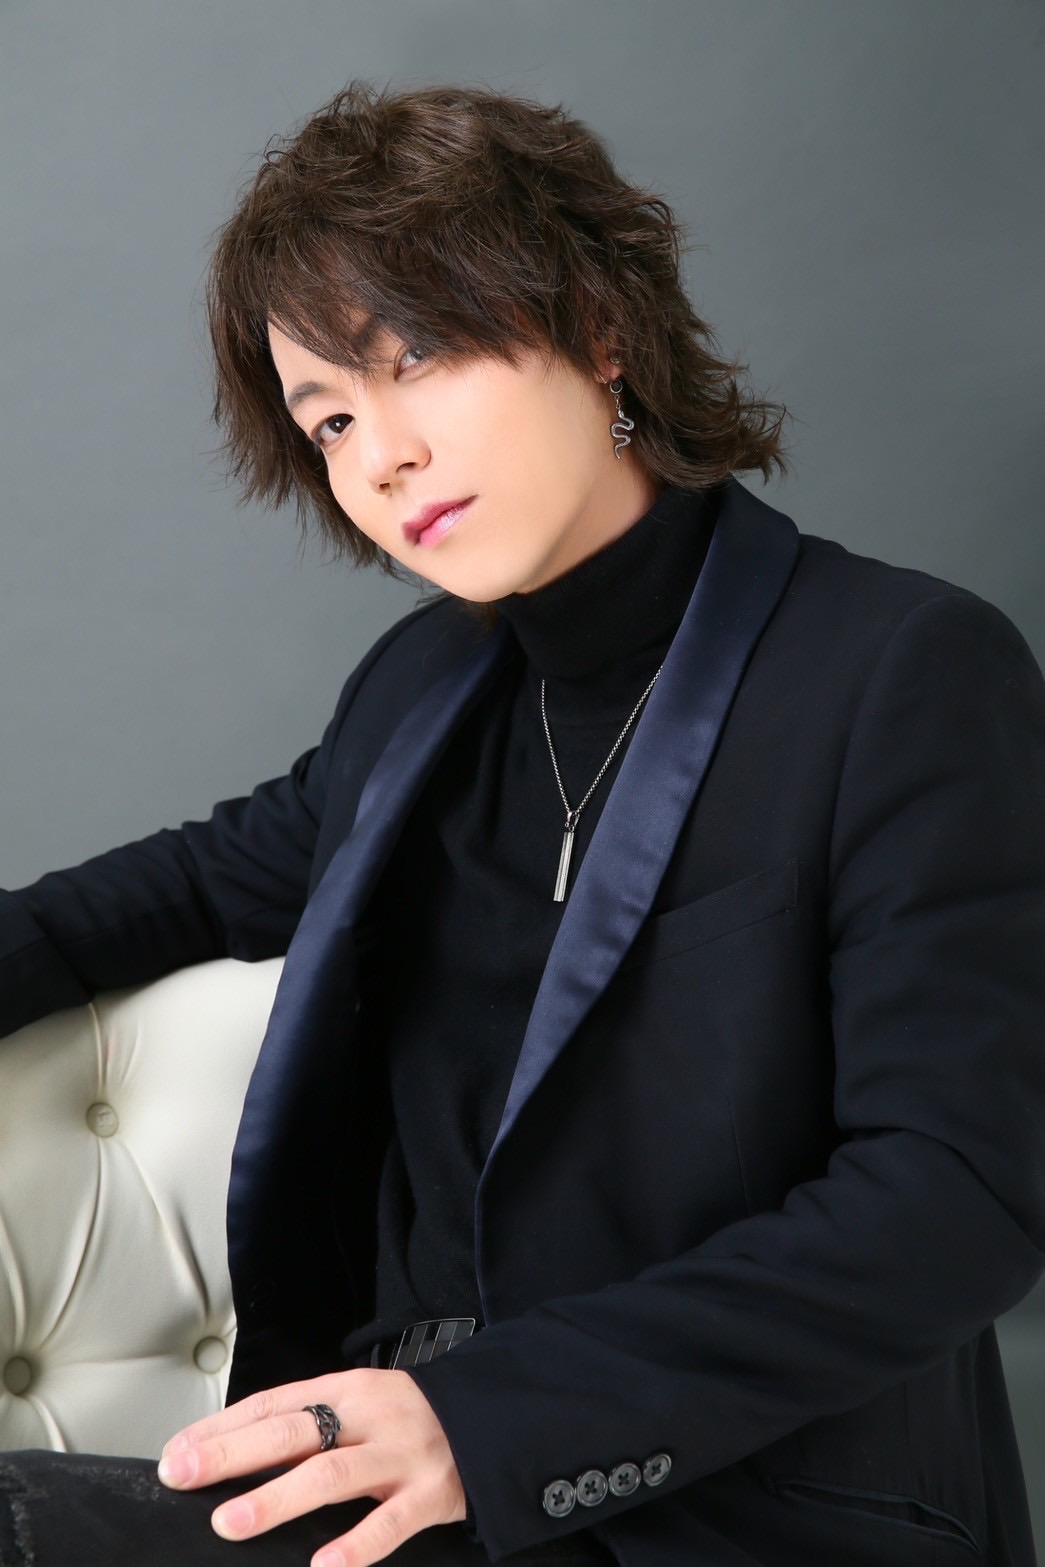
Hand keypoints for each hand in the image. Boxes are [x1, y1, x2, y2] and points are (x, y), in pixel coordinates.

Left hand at [157, 1368, 466, 1566]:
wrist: (492, 1419)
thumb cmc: (409, 1420)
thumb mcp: (360, 1406)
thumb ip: (308, 1425)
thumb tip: (231, 1455)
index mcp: (346, 1389)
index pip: (272, 1403)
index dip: (222, 1428)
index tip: (177, 1454)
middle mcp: (370, 1417)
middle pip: (294, 1431)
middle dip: (233, 1454)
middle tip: (186, 1474)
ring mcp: (401, 1456)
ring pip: (333, 1474)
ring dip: (278, 1498)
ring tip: (232, 1521)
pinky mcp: (432, 1495)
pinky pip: (390, 1524)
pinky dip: (356, 1546)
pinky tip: (324, 1565)